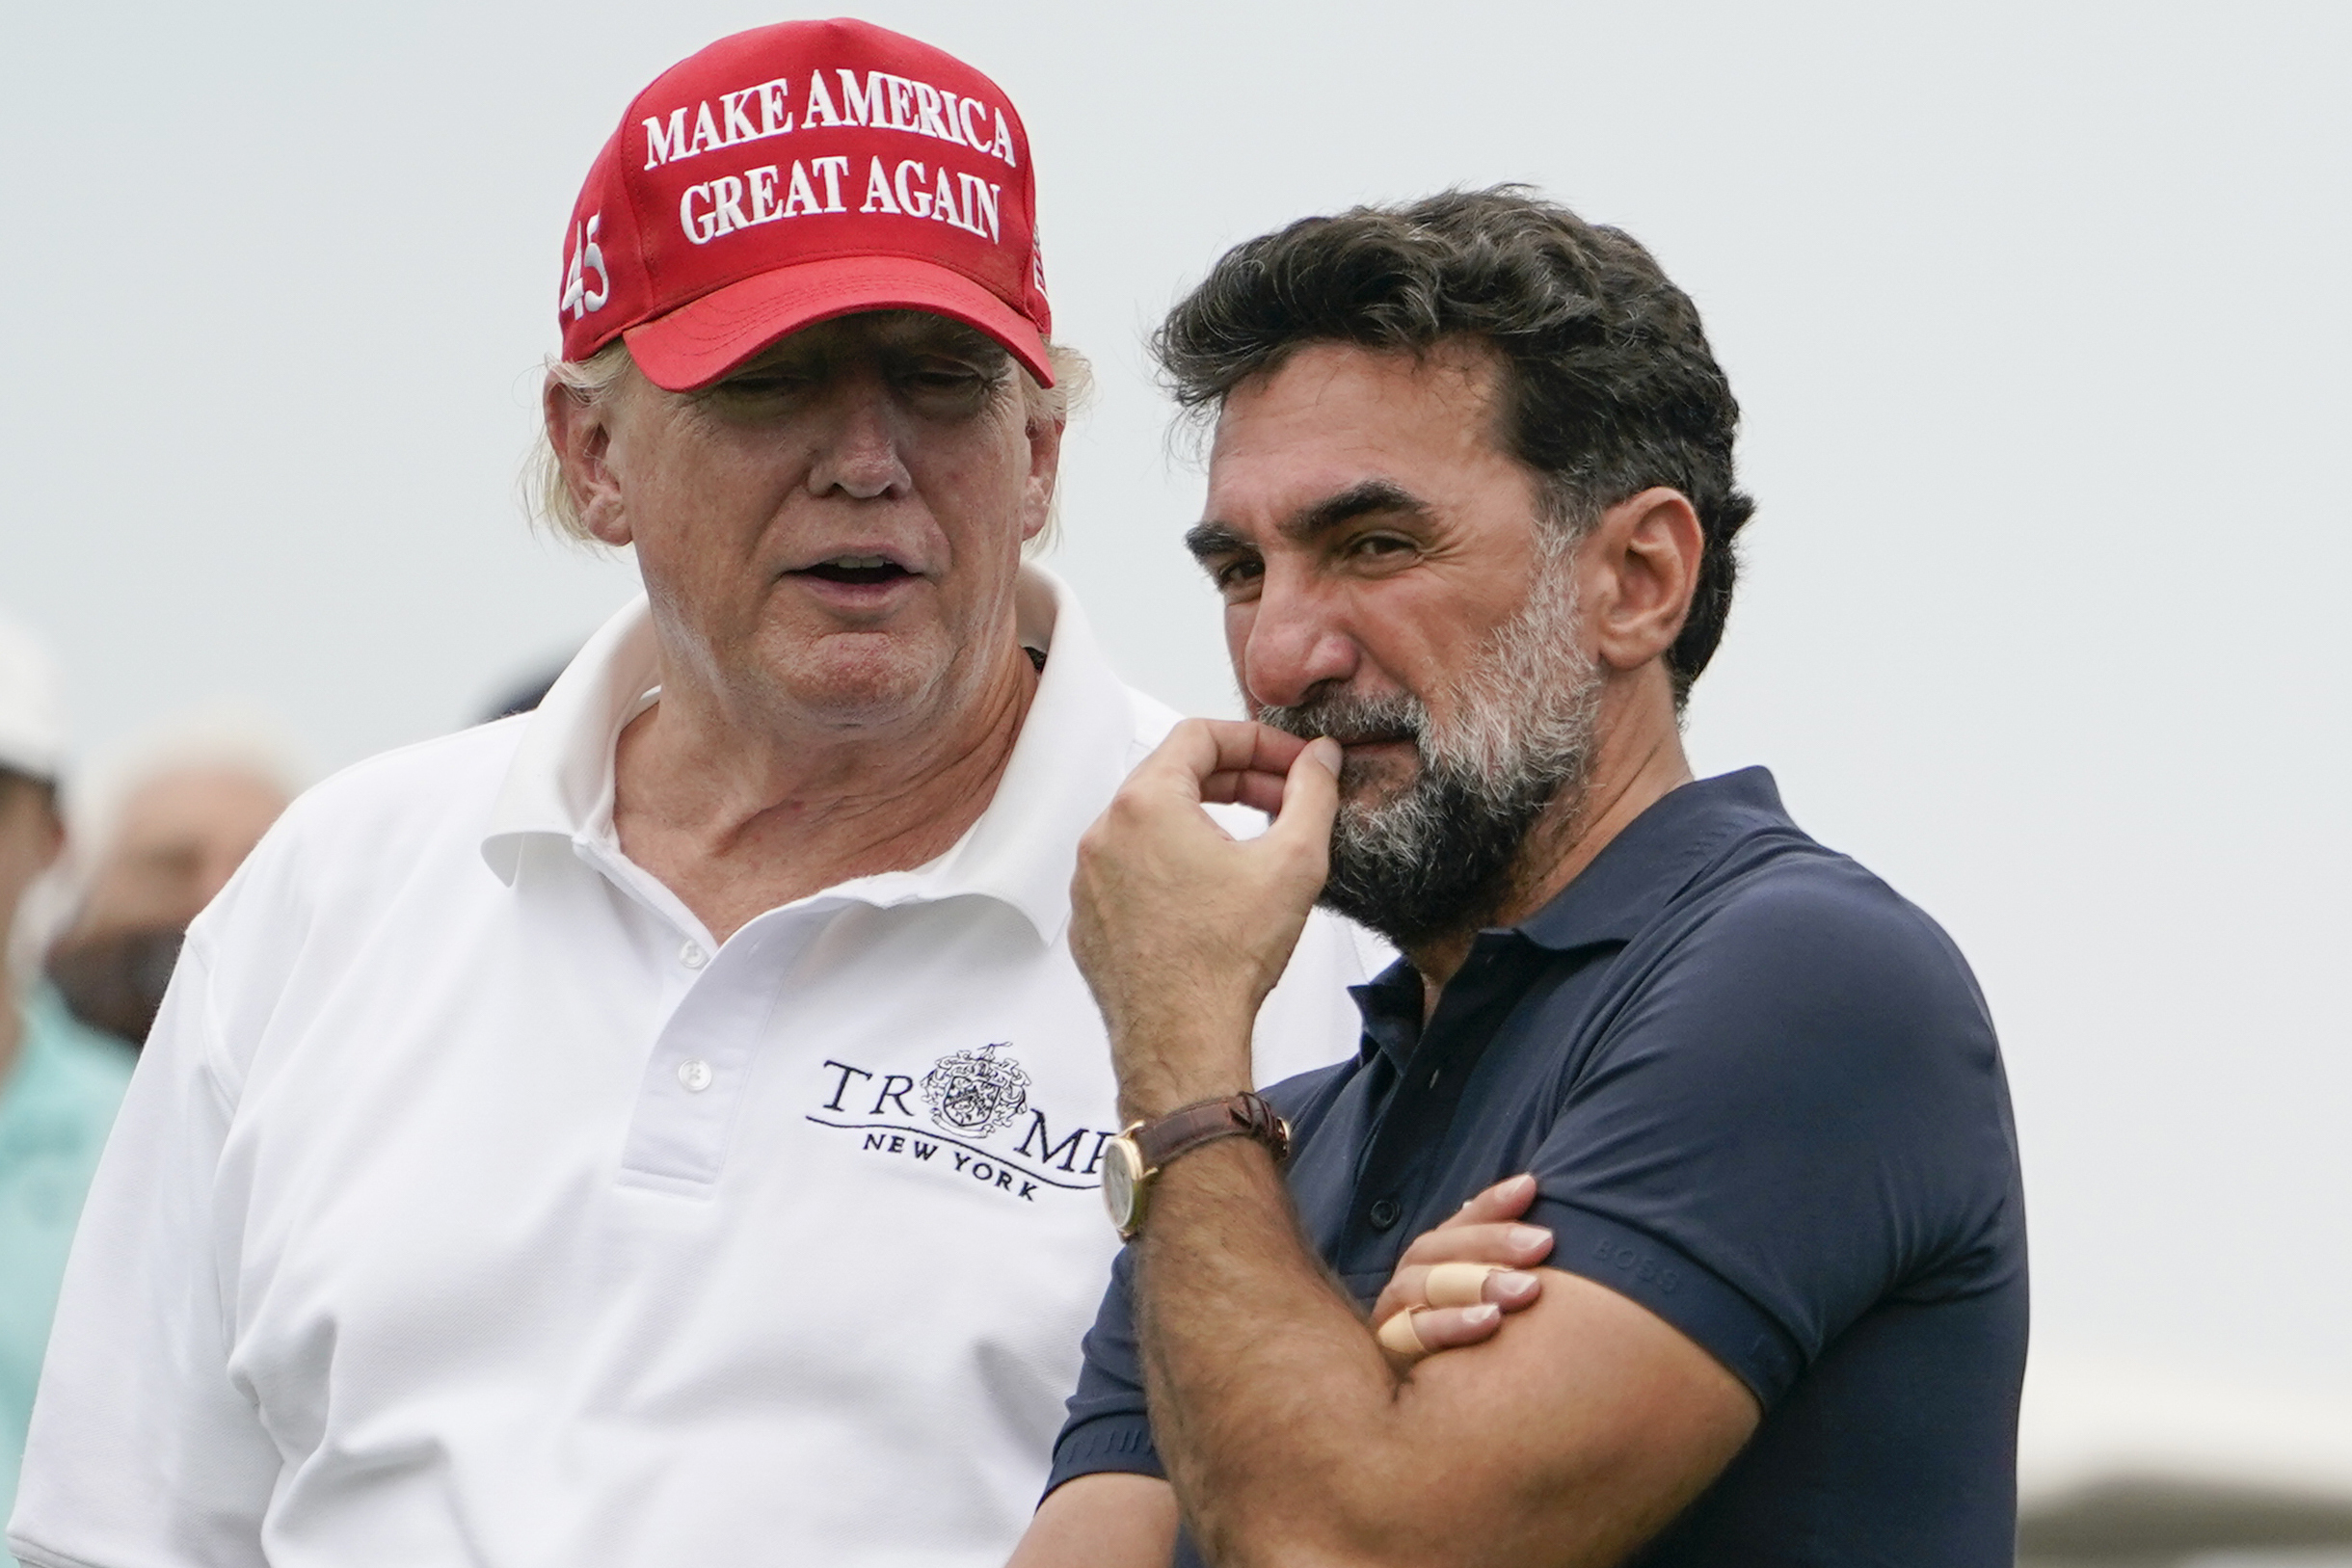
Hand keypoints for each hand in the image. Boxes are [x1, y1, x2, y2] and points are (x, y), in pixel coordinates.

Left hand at [1070, 720, 1341, 1118]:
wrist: (1182, 1040)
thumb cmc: (1225, 960)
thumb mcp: (1293, 861)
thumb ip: (1312, 793)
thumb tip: (1321, 759)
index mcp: (1145, 804)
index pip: (1199, 736)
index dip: (1257, 740)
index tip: (1292, 762)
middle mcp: (1104, 834)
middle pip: (1172, 775)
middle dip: (1235, 779)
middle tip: (1282, 799)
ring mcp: (1090, 878)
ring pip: (1150, 824)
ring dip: (1202, 821)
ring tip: (1252, 847)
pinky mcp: (1090, 918)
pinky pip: (1131, 870)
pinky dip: (1171, 865)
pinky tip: (1212, 893)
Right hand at [1370, 1175, 1554, 1369]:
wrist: (1422, 1422)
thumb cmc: (1475, 1357)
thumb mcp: (1493, 1304)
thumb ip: (1506, 1263)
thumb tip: (1533, 1201)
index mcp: (1428, 1264)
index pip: (1458, 1224)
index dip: (1492, 1205)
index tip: (1529, 1187)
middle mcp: (1406, 1285)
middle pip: (1438, 1248)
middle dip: (1493, 1242)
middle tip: (1543, 1243)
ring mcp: (1392, 1319)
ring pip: (1423, 1285)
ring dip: (1475, 1281)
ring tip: (1527, 1288)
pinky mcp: (1391, 1355)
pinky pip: (1413, 1334)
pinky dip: (1450, 1324)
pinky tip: (1490, 1322)